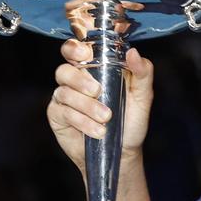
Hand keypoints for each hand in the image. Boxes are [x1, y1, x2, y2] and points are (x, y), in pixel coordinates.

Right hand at [47, 40, 154, 175]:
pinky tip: (97, 131)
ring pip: (64, 92)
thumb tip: (133, 52)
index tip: (85, 54)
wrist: (123, 152)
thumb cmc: (131, 121)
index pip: (76, 50)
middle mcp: (76, 81)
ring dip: (86, 105)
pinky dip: (81, 121)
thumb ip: (142, 72)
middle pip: (64, 69)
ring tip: (106, 117)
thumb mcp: (143, 96)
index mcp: (94, 69)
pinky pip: (63, 112)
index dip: (75, 48)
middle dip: (79, 79)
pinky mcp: (58, 116)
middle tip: (97, 90)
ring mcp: (64, 98)